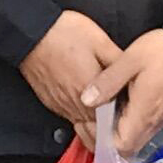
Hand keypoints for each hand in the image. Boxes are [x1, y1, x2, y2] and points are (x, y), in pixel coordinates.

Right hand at [21, 10, 126, 130]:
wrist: (30, 33)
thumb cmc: (64, 34)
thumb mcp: (100, 42)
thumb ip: (118, 63)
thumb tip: (131, 76)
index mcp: (90, 92)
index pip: (113, 118)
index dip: (125, 116)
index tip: (132, 111)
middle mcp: (75, 105)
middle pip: (97, 129)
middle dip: (111, 125)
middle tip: (123, 118)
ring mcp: (61, 105)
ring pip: (82, 126)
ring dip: (95, 123)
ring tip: (107, 112)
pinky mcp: (50, 102)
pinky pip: (69, 116)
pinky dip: (80, 115)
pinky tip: (88, 105)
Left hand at [94, 28, 162, 161]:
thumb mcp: (130, 60)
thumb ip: (107, 82)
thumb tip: (86, 100)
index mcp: (143, 113)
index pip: (121, 147)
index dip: (103, 142)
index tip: (91, 123)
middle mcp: (154, 122)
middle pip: (128, 147)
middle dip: (108, 139)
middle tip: (94, 118)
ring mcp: (161, 118)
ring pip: (136, 138)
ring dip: (119, 131)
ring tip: (105, 110)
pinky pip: (144, 128)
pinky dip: (130, 123)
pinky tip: (122, 104)